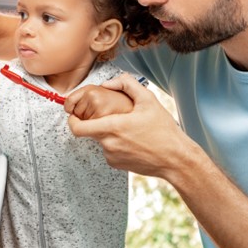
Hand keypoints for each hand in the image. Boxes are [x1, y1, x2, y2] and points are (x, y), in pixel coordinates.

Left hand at [68, 73, 186, 176]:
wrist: (176, 160)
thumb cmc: (163, 130)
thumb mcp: (148, 99)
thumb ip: (126, 84)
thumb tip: (107, 83)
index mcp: (112, 127)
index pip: (77, 128)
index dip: (72, 120)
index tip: (73, 114)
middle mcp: (108, 144)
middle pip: (90, 131)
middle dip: (96, 121)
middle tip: (113, 116)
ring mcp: (112, 156)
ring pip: (101, 140)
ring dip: (110, 133)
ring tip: (131, 129)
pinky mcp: (117, 165)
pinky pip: (110, 150)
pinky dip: (116, 143)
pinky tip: (133, 140)